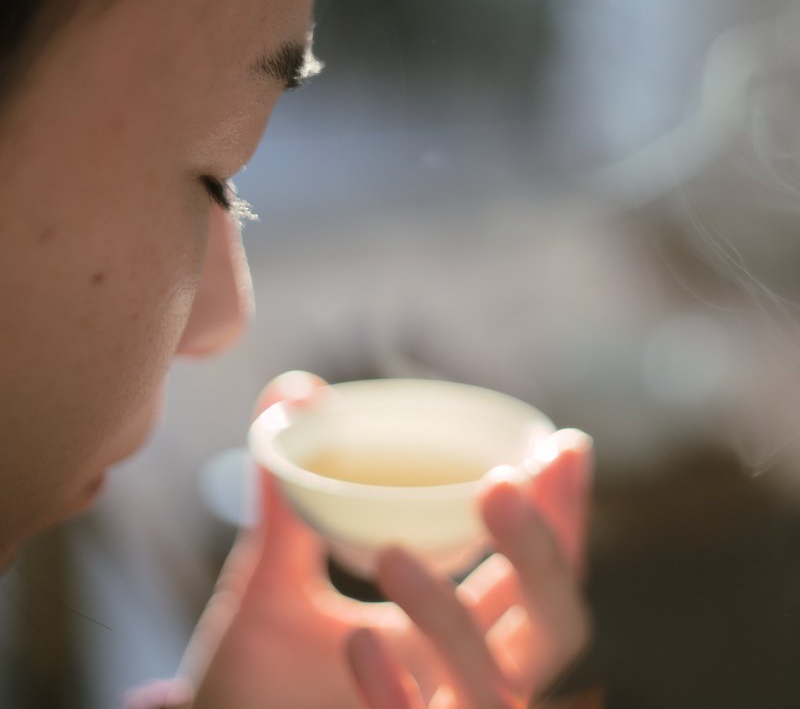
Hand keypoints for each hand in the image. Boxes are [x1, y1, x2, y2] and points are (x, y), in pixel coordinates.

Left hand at [184, 372, 592, 708]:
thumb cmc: (249, 687)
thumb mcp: (269, 584)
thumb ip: (287, 500)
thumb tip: (295, 392)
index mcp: (451, 642)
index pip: (532, 579)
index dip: (561, 516)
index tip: (563, 444)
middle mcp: (459, 689)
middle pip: (553, 632)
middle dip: (541, 555)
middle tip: (503, 485)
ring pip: (497, 690)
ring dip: (453, 618)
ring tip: (393, 555)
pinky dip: (396, 697)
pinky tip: (354, 642)